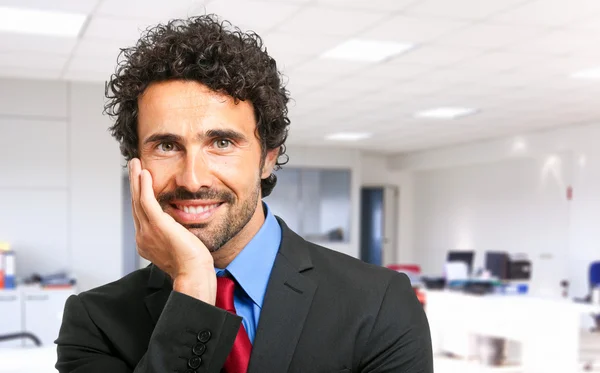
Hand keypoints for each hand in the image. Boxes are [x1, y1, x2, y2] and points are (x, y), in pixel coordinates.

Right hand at [128, 158, 215, 304]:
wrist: (193, 273)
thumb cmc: (191, 264)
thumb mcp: (177, 245)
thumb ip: (172, 234)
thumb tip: (176, 227)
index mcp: (146, 241)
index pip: (140, 213)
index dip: (139, 195)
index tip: (140, 181)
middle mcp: (143, 235)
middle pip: (135, 204)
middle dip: (134, 183)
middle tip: (133, 166)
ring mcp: (148, 231)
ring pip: (138, 199)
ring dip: (136, 179)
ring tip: (135, 164)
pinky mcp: (157, 225)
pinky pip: (147, 201)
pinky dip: (144, 186)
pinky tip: (144, 174)